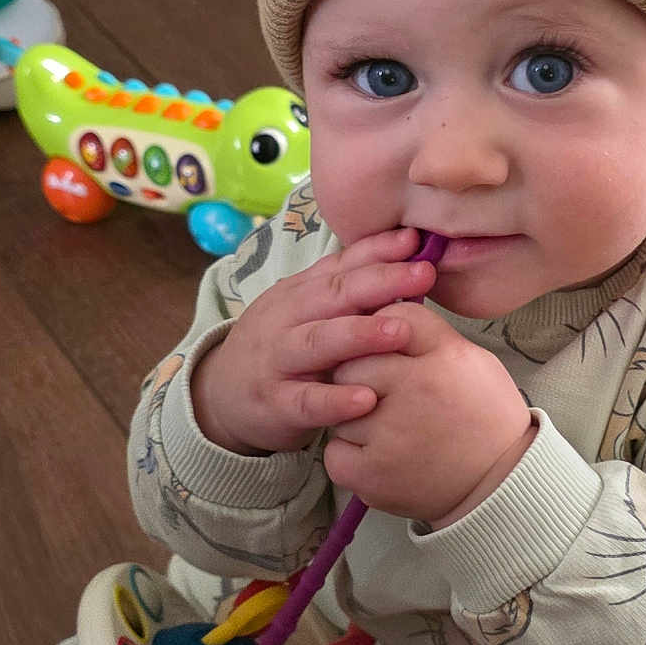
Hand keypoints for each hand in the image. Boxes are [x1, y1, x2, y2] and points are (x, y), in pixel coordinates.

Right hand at [189, 228, 436, 454]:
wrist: (222, 397)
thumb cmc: (282, 349)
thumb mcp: (306, 311)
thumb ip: (348, 286)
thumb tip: (407, 251)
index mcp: (299, 293)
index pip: (341, 266)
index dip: (378, 251)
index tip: (416, 240)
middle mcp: (286, 320)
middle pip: (333, 295)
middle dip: (380, 282)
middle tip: (423, 274)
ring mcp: (278, 362)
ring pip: (318, 343)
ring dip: (359, 335)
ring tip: (401, 331)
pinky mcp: (275, 405)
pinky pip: (306, 402)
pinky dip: (335, 401)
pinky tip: (366, 400)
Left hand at [327, 306, 533, 523]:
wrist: (502, 482)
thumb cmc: (486, 419)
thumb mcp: (472, 360)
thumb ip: (428, 334)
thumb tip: (384, 311)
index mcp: (442, 358)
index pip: (389, 321)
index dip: (382, 333)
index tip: (389, 352)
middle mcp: (414, 390)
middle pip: (352, 364)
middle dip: (358, 376)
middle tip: (382, 397)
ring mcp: (390, 435)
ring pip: (338, 408)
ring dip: (352, 418)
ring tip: (388, 431)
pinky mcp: (372, 474)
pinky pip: (333, 451)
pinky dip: (348, 456)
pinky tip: (377, 456)